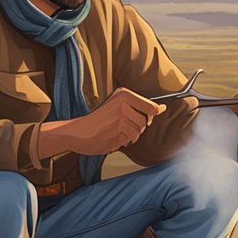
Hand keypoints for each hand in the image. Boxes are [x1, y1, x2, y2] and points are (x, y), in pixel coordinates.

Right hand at [43, 88, 164, 155]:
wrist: (76, 132)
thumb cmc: (97, 120)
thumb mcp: (117, 106)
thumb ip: (140, 107)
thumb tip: (161, 109)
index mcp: (124, 94)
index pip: (151, 107)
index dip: (151, 115)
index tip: (149, 117)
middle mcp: (123, 103)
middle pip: (145, 122)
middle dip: (137, 128)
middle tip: (122, 126)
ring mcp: (120, 118)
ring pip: (138, 133)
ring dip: (129, 137)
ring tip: (115, 132)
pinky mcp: (116, 131)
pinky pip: (129, 141)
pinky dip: (122, 142)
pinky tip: (111, 137)